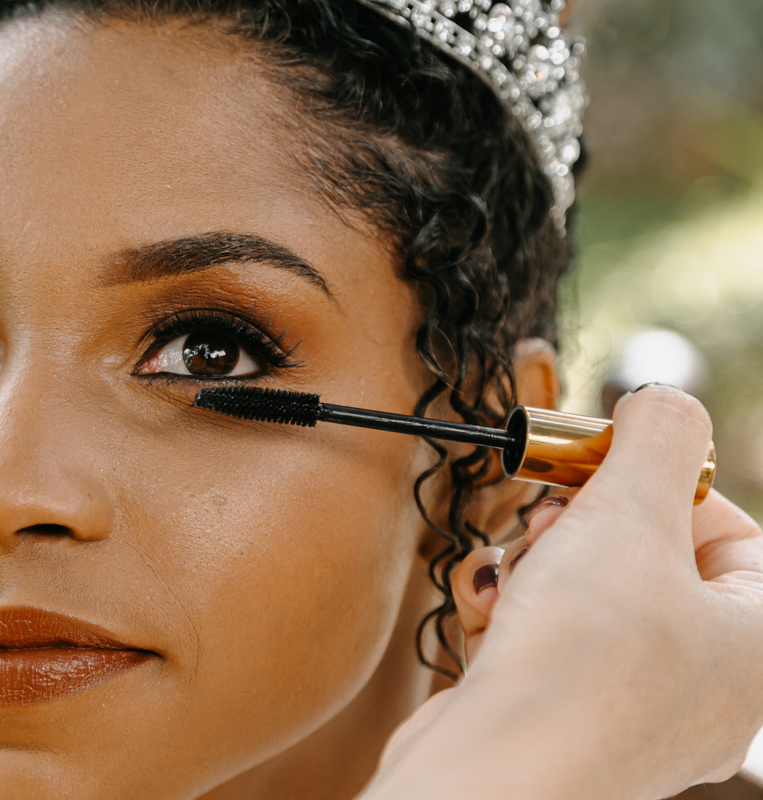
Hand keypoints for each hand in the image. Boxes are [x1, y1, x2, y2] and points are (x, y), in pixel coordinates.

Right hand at [369, 385, 762, 799]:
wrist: (491, 773)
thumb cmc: (578, 666)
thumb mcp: (630, 516)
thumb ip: (658, 439)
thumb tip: (668, 400)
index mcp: (755, 642)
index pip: (732, 529)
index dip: (665, 482)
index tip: (603, 460)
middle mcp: (705, 683)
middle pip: (647, 557)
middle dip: (583, 522)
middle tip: (553, 514)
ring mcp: (631, 706)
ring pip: (586, 593)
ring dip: (536, 563)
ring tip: (516, 574)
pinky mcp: (560, 716)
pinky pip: (545, 637)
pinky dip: (511, 611)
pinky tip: (489, 612)